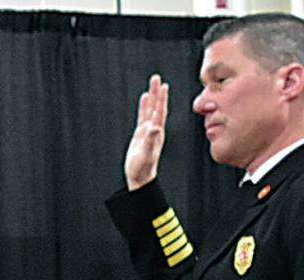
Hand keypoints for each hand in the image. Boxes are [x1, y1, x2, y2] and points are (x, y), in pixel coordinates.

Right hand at [124, 74, 168, 190]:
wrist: (140, 177)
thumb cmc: (143, 169)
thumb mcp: (146, 154)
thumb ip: (151, 140)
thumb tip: (155, 126)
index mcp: (157, 133)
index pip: (160, 112)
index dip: (161, 99)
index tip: (163, 86)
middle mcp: (154, 129)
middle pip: (156, 107)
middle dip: (157, 93)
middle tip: (156, 78)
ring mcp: (148, 131)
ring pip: (150, 109)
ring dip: (152, 96)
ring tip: (153, 82)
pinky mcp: (141, 134)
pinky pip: (143, 116)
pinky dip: (144, 106)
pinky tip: (145, 97)